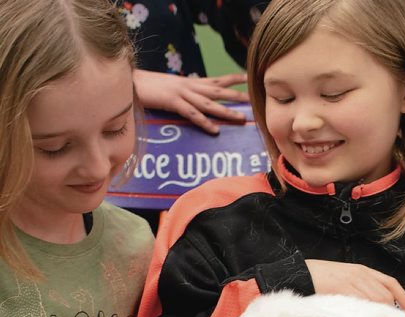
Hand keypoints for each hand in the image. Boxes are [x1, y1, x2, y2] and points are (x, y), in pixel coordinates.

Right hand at [134, 69, 248, 133]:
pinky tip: (215, 130)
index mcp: (190, 82)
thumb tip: (195, 101)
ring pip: (209, 103)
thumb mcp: (172, 88)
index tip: (249, 80)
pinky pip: (192, 114)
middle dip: (237, 96)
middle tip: (254, 101)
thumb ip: (185, 94)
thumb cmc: (150, 87)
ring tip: (240, 119)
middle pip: (218, 91)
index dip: (233, 79)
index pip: (216, 79)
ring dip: (226, 112)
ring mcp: (182, 94)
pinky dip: (204, 123)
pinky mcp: (172, 102)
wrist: (132, 81)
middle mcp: (190, 86)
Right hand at [305, 260, 404, 311]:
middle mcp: (360, 275)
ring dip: (378, 315)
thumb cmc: (319, 277)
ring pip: (375, 300)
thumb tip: (371, 306)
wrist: (299, 272)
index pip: (390, 283)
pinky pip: (359, 303)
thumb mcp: (344, 277)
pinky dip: (365, 314)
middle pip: (384, 295)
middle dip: (388, 311)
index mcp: (362, 270)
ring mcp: (351, 282)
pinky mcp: (341, 289)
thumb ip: (359, 288)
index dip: (402, 297)